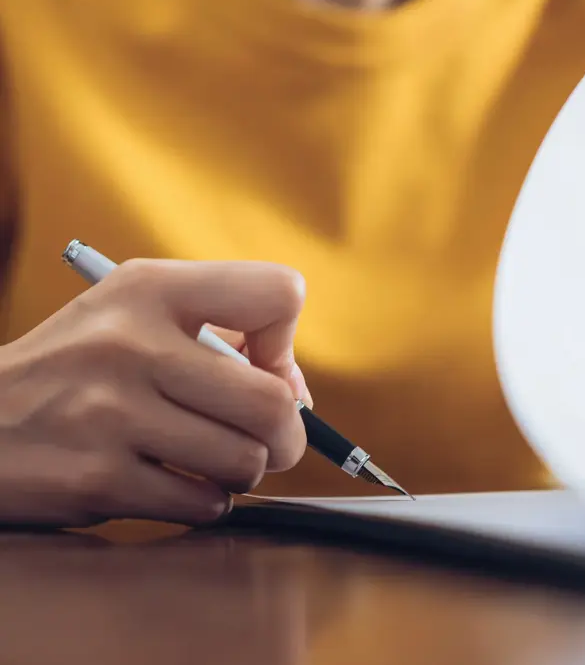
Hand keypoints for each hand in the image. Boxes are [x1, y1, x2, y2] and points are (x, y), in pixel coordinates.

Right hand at [0, 259, 309, 526]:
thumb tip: (299, 394)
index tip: (261, 367)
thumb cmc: (76, 371)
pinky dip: (203, 502)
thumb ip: (222, 335)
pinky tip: (170, 485)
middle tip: (267, 441)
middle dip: (287, 434)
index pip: (278, 293)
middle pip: (275, 402)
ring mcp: (110, 413)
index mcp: (148, 289)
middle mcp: (130, 344)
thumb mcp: (133, 315)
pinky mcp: (97, 478)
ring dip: (241, 471)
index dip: (285, 342)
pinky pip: (203, 503)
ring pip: (245, 460)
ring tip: (206, 460)